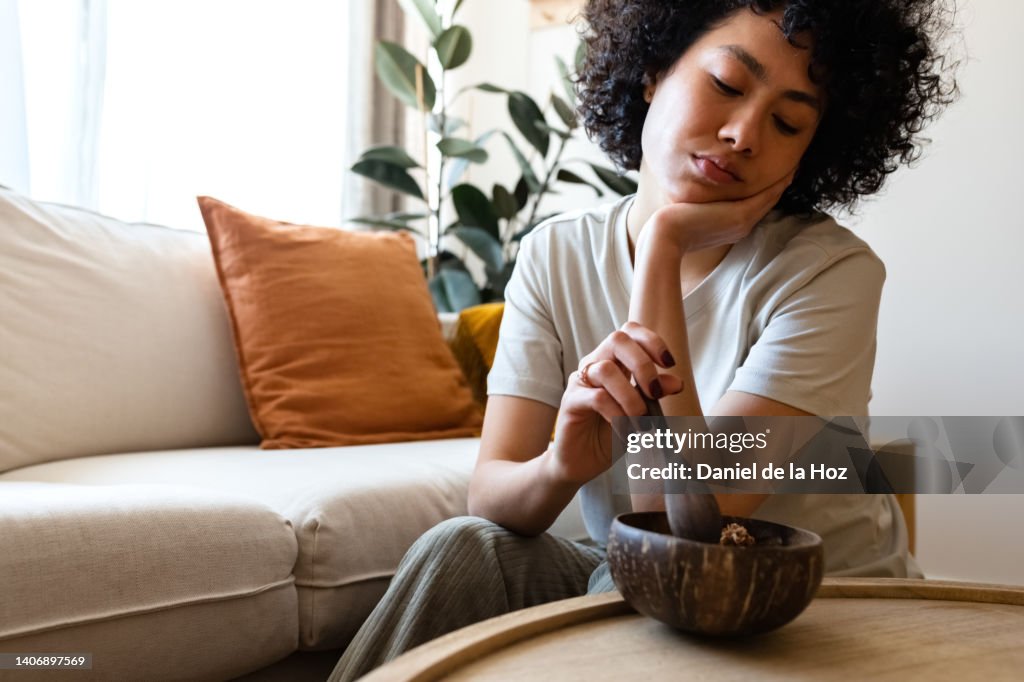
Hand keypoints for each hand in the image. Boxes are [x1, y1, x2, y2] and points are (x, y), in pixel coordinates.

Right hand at [548, 322, 683, 484]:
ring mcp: (580, 382)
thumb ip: (654, 394)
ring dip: (630, 395)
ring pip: (605, 369)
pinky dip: (617, 414)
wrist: (582, 463)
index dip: (652, 340)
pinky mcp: (570, 402)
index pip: (630, 331)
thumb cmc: (611, 433)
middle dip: (642, 364)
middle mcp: (595, 364)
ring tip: (640, 420)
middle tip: (654, 393)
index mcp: (613, 361)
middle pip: (617, 340)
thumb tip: (677, 382)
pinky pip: (596, 398)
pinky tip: (625, 431)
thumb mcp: (640, 413)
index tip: (669, 363)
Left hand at [641, 169, 795, 254]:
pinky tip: (788, 170)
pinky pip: (766, 196)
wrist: (665, 237)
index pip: (755, 205)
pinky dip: (779, 184)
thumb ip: (701, 202)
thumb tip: (697, 191)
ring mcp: (742, 222)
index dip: (767, 189)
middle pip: (767, 201)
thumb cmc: (669, 225)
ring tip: (795, 165)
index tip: (776, 173)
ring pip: (770, 199)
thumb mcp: (690, 210)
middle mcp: (741, 226)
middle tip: (793, 165)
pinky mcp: (740, 216)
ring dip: (784, 182)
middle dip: (779, 184)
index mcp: (731, 226)